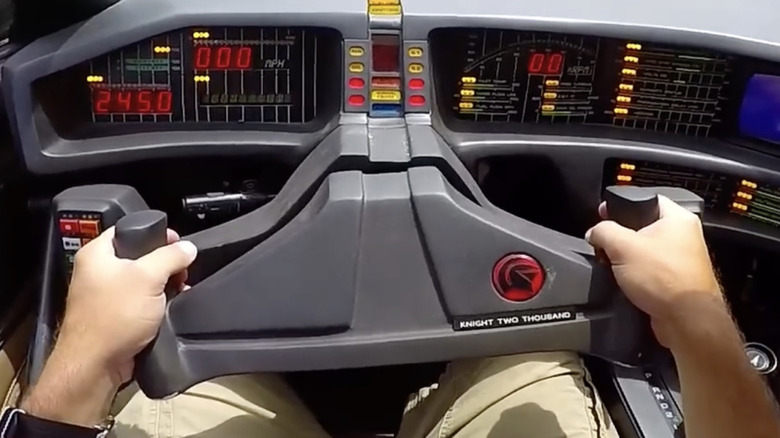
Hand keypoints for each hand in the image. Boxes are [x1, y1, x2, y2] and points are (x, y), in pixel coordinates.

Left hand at [58, 227, 196, 383]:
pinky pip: (140, 302)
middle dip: (165, 264)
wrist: (96, 364)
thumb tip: (188, 248)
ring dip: (163, 286)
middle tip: (180, 272)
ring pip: (142, 281)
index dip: (155, 232)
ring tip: (178, 292)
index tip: (177, 242)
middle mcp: (97, 272)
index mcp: (97, 254)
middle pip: (139, 256)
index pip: (128, 229)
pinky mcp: (114, 317)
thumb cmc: (114, 317)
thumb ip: (171, 257)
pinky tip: (169, 309)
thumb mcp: (149, 277)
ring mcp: (105, 296)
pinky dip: (156, 304)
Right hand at [585, 196, 722, 345]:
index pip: (647, 198)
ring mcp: (681, 259)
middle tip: (607, 244)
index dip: (622, 203)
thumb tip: (594, 232)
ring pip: (643, 249)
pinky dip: (635, 273)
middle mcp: (683, 236)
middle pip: (642, 225)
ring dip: (626, 257)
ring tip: (616, 266)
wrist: (686, 320)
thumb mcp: (622, 246)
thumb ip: (603, 232)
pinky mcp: (674, 279)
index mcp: (678, 218)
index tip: (605, 212)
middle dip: (620, 236)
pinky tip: (627, 282)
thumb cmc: (667, 281)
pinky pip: (648, 269)